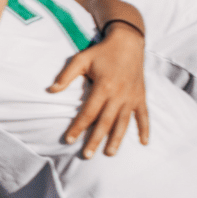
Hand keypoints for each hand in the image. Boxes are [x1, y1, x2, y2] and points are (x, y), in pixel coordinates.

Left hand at [51, 24, 149, 157]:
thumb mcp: (81, 59)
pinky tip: (143, 142)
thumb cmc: (102, 52)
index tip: (69, 139)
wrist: (128, 42)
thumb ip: (66, 75)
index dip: (78, 126)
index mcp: (104, 86)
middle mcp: (119, 95)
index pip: (88, 112)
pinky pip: (144, 116)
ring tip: (110, 153)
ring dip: (117, 139)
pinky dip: (145, 129)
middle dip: (95, 139)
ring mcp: (132, 97)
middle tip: (87, 155)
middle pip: (106, 122)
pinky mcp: (141, 97)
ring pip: (124, 122)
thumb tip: (51, 90)